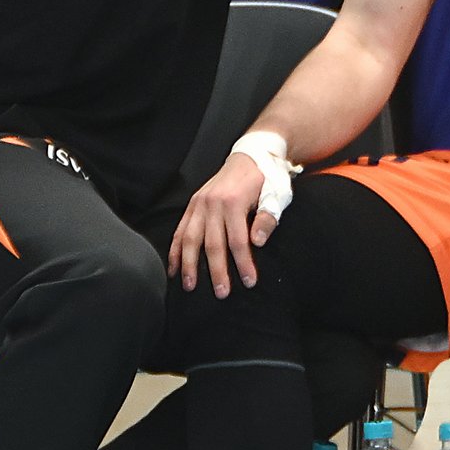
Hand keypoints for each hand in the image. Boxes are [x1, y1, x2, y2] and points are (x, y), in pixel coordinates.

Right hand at [170, 153, 268, 297]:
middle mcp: (212, 203)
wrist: (252, 155)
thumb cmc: (268, 178)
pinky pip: (180, 230)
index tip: (249, 282)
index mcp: (233, 202)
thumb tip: (258, 242)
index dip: (243, 263)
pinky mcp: (192, 205)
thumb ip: (267, 219)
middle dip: (216, 271)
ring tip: (190, 286)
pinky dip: (175, 250)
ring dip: (189, 265)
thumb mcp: (276, 195)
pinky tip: (174, 268)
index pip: (238, 241)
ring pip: (190, 239)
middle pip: (212, 244)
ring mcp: (199, 204)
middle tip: (221, 293)